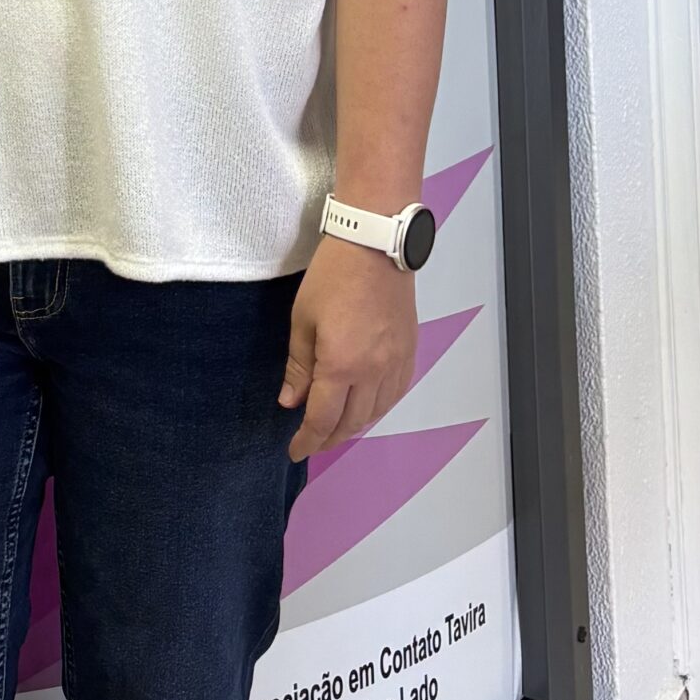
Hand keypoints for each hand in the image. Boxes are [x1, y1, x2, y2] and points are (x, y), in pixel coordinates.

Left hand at [279, 239, 417, 461]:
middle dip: (329, 437)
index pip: (323, 419)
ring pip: (375, 413)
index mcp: (341, 366)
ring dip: (353, 426)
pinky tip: (365, 406)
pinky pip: (394, 395)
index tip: (295, 451)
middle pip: (351, 423)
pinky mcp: (409, 354)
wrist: (375, 247)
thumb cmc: (331, 277)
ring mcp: (395, 365)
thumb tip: (290, 403)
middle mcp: (373, 373)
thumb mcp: (302, 320)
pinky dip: (377, 408)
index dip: (308, 440)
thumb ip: (298, 367)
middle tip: (311, 441)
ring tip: (334, 426)